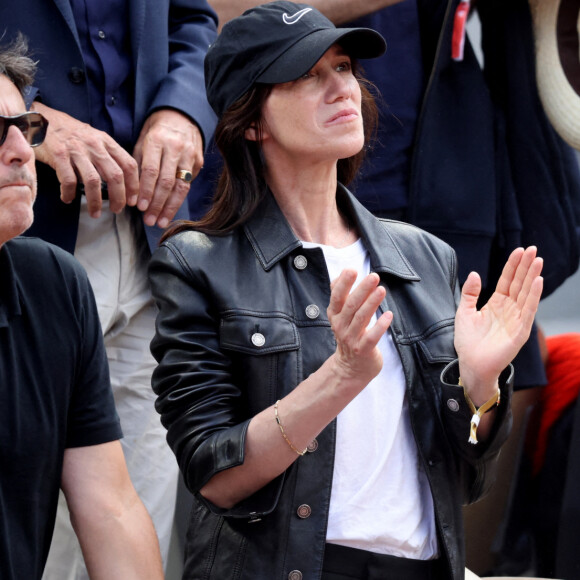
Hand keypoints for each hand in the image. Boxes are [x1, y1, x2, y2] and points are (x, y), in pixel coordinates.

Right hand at [31, 102, 139, 217]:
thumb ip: (108, 156)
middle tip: (117, 210)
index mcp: (106, 142)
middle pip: (115, 175)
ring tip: (95, 212)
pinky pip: (69, 180)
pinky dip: (69, 193)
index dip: (134, 185)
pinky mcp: (58, 154)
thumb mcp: (95, 139)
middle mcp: (94, 145)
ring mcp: (76, 150)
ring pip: (93, 181)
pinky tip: (68, 199)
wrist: (42, 119)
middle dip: (119, 197)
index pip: (129, 165)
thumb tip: (122, 183)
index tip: (133, 200)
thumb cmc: (71, 134)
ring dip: (95, 201)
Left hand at [132, 109, 203, 228]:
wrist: (180, 116)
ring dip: (170, 207)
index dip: (146, 191)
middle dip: (158, 204)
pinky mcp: (198, 161)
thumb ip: (139, 166)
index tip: (141, 208)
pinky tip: (170, 211)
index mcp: (157, 141)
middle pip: (167, 182)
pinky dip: (178, 199)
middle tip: (150, 221)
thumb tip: (133, 194)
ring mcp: (190, 155)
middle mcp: (175, 148)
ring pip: (181, 187)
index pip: (151, 171)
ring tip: (161, 222)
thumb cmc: (156, 132)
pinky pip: (189, 184)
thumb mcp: (143, 142)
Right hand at [327, 270, 392, 387]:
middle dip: (362, 290)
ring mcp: (351, 339)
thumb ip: (341, 294)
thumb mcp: (341, 314)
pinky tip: (388, 314)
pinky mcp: (363, 350)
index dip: (343, 283)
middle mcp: (340, 326)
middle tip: (374, 276)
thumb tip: (343, 272)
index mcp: (335, 314)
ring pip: (361, 318)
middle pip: (351, 305)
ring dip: (372, 303)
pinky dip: (380, 326)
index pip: (337, 296)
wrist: (351, 367)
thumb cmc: (349, 334)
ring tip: (382, 290)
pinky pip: (371, 337)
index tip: (352, 270)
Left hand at [454, 246, 543, 402]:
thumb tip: (474, 273)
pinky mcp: (520, 331)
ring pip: (526, 293)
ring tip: (538, 260)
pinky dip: (533, 296)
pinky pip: (528, 310)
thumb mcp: (464, 312)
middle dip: (526, 266)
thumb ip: (469, 293)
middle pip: (520, 283)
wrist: (470, 364)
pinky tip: (537, 281)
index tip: (519, 250)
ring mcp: (516, 319)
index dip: (513, 266)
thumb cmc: (468, 342)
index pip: (508, 280)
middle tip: (533, 249)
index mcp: (497, 304)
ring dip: (532, 277)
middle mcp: (509, 309)